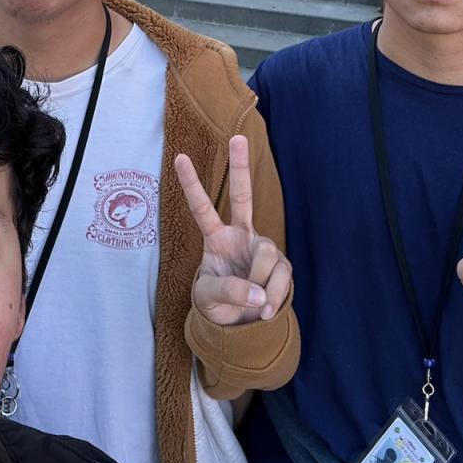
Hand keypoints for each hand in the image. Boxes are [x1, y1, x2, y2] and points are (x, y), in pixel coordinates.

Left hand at [175, 135, 291, 325]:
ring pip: (266, 253)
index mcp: (216, 238)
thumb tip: (256, 293)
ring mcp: (262, 247)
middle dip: (240, 167)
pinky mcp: (282, 266)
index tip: (180, 157)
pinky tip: (264, 310)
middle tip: (237, 137)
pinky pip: (280, 277)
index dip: (192, 185)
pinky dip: (272, 297)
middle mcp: (240, 235)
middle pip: (242, 196)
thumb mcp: (209, 300)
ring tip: (253, 305)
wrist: (241, 325)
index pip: (201, 209)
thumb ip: (228, 293)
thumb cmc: (218, 304)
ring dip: (259, 283)